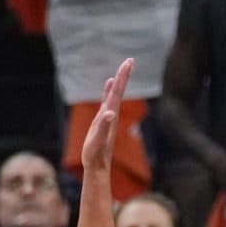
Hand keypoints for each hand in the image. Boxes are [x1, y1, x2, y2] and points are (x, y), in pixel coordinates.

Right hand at [78, 57, 130, 178]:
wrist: (97, 166)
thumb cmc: (95, 154)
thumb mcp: (97, 140)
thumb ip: (103, 126)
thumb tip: (110, 113)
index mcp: (110, 115)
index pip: (117, 92)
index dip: (122, 77)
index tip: (128, 63)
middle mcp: (111, 113)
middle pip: (119, 91)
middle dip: (123, 75)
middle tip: (130, 60)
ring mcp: (108, 117)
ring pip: (115, 94)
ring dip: (119, 81)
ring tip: (123, 68)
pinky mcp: (102, 121)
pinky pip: (107, 101)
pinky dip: (109, 91)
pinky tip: (109, 85)